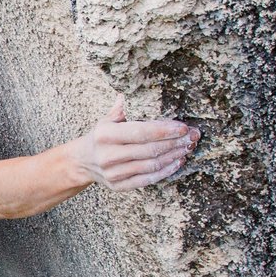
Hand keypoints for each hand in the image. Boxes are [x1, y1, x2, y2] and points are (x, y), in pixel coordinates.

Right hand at [73, 100, 198, 189]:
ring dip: (174, 156)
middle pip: (150, 150)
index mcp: (105, 135)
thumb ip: (124, 107)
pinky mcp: (118, 186)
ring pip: (151, 165)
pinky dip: (166, 171)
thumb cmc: (101, 136)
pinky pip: (148, 180)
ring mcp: (113, 173)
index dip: (165, 130)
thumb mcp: (108, 119)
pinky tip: (177, 162)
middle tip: (193, 136)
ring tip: (188, 147)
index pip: (141, 132)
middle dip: (175, 143)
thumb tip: (137, 89)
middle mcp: (108, 155)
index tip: (183, 127)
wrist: (82, 161)